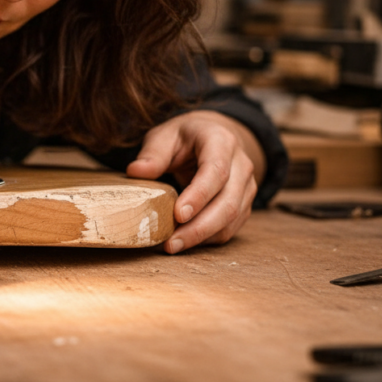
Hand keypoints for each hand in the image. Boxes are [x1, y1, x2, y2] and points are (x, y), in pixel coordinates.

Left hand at [125, 110, 265, 253]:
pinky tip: (185, 242)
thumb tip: (135, 172)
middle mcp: (241, 165)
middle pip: (228, 202)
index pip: (216, 171)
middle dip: (199, 227)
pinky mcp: (243, 204)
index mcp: (222, 142)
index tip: (177, 214)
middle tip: (171, 242)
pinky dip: (208, 238)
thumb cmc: (185, 137)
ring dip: (202, 237)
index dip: (199, 196)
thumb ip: (153, 154)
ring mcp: (246, 187)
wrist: (212, 137)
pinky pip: (230, 228)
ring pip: (232, 219)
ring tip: (173, 246)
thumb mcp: (165, 136)